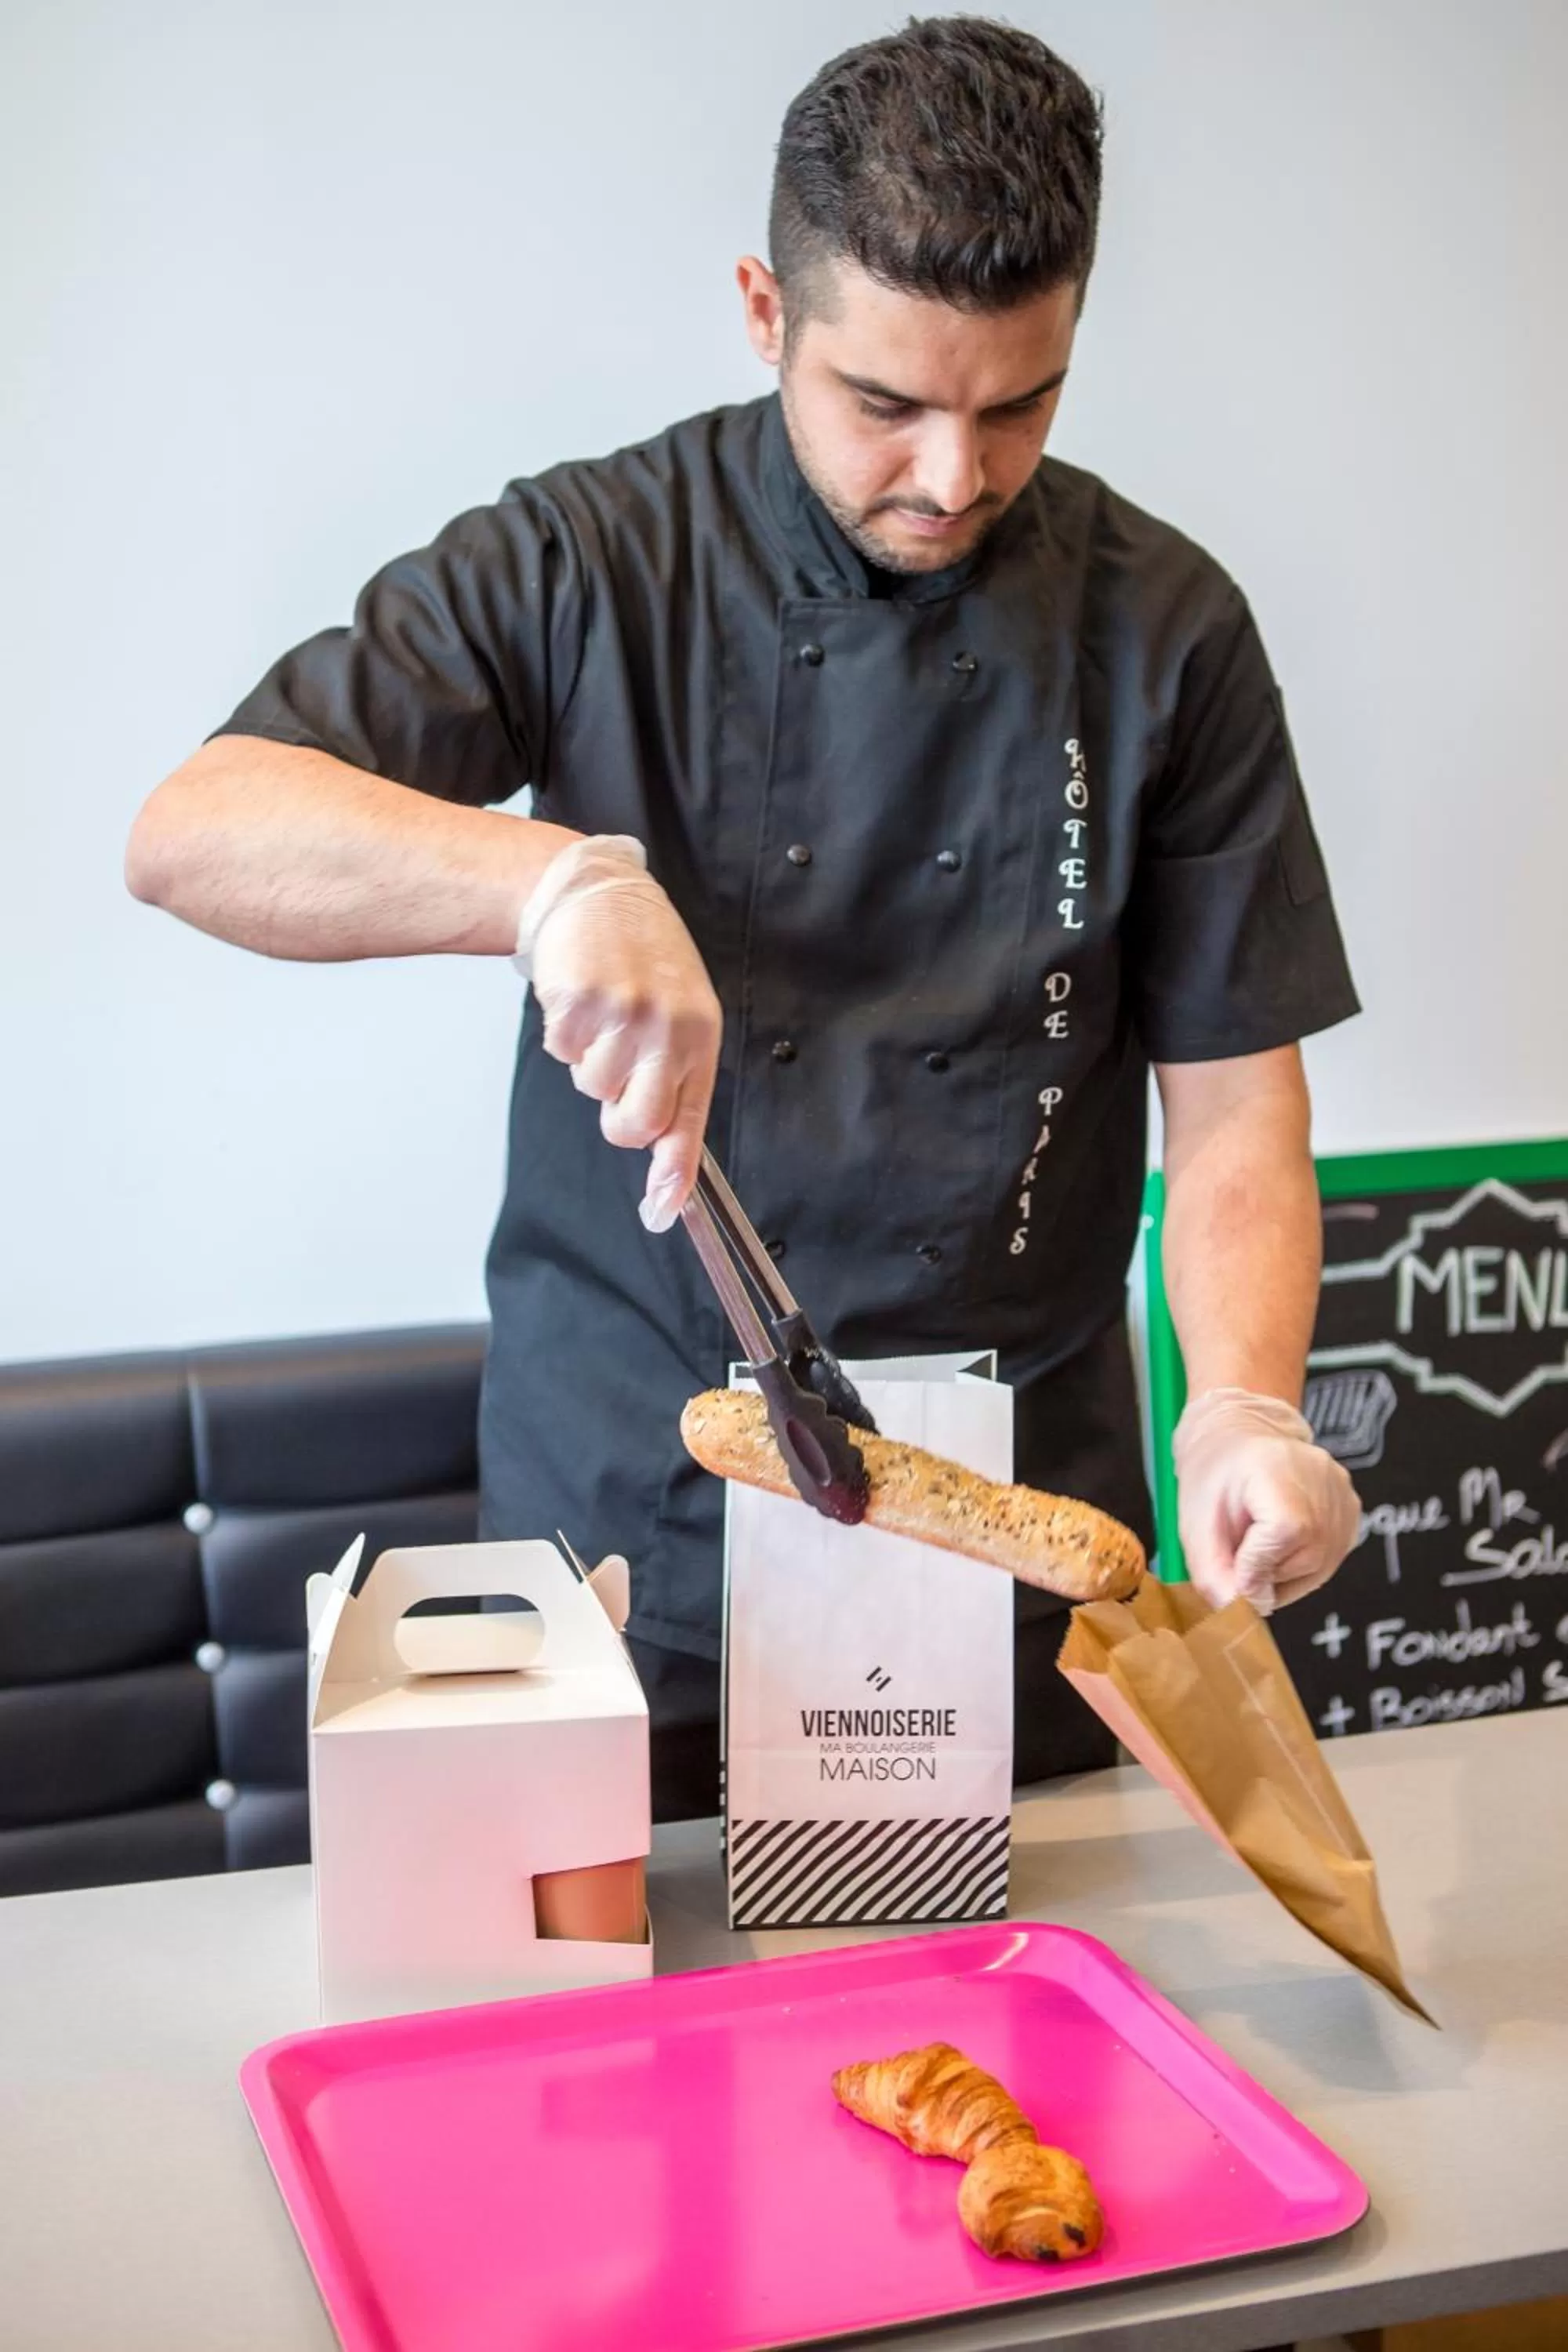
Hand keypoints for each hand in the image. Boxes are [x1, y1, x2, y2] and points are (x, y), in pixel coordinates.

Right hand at [515, 836, 720, 1231]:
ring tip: (603, 1013)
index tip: (661, 1213)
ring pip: (592, 1087)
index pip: (690, 1119)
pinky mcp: (579, 1002)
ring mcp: (621, 1015)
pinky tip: (580, 998)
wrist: (601, 893)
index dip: (672, 1174)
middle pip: (635, 1123)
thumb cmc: (645, 958)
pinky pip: (561, 1051)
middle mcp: (666, 1028)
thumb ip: (673, 1070)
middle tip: (615, 1082)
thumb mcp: (679, 1009)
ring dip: (589, 1062)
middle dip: (619, 1120)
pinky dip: (563, 1033)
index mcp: (699, 1035)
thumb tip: (657, 1143)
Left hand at [1172, 1388, 1360, 1614]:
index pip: (1284, 1535)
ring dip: (1281, 1574)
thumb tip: (1240, 1612)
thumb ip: (1214, 1574)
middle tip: (1239, 1550)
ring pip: (1317, 1571)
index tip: (1232, 1564)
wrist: (1238, 1439)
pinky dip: (1298, 1565)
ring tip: (1258, 1542)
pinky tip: (1279, 1541)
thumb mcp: (1196, 1524)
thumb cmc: (1214, 1476)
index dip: (1255, 1565)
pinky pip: (1327, 1562)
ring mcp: (1344, 1499)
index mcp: (1281, 1470)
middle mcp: (1324, 1482)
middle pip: (1303, 1562)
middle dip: (1264, 1574)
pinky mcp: (1353, 1514)